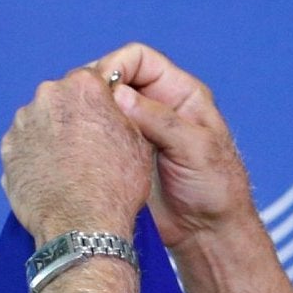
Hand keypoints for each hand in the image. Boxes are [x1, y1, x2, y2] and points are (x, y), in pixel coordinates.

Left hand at [0, 66, 147, 242]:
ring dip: (50, 137)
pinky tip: (49, 178)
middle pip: (60, 100)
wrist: (82, 227)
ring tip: (66, 169)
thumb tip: (112, 103)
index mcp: (83, 86)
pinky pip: (23, 148)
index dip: (97, 105)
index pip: (89, 82)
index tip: (100, 124)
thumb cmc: (115, 187)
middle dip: (70, 118)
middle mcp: (48, 96)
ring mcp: (23, 123)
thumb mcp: (137, 141)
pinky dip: (33, 158)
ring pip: (39, 122)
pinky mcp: (8, 150)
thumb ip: (119, 113)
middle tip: (84, 150)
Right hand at [96, 44, 253, 249]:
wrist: (208, 233)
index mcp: (179, 93)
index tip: (100, 87)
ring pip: (104, 108)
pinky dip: (87, 137)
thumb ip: (160, 120)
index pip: (139, 59)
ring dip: (89, 114)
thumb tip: (119, 95)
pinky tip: (77, 147)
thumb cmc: (216, 190)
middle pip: (115, 79)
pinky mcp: (123, 156)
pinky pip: (100, 137)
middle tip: (82, 108)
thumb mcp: (195, 149)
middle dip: (96, 89)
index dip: (116, 65)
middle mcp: (156, 106)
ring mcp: (138, 131)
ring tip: (77, 128)